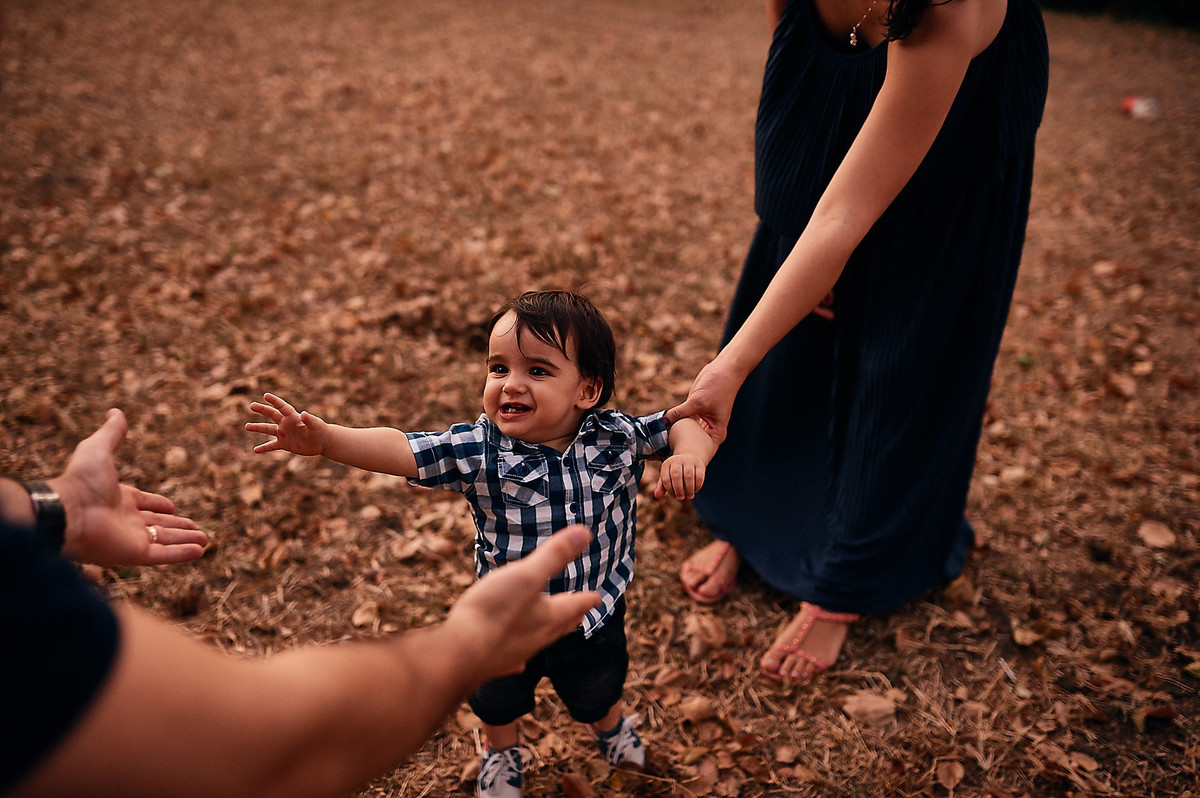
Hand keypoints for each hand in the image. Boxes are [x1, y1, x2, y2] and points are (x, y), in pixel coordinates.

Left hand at [49, 409, 208, 565]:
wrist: (68, 512)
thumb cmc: (80, 481)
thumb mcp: (98, 449)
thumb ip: (111, 434)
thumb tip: (116, 411)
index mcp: (118, 499)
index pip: (143, 504)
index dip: (158, 505)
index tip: (172, 507)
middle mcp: (125, 521)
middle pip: (158, 525)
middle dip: (178, 527)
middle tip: (198, 529)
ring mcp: (131, 539)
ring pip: (165, 541)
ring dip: (185, 540)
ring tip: (206, 541)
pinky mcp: (135, 554)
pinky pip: (163, 556)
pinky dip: (182, 554)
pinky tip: (199, 552)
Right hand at [246, 392, 330, 456]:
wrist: (322, 442)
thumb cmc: (320, 431)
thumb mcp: (316, 425)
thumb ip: (310, 419)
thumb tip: (304, 413)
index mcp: (293, 417)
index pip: (282, 407)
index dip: (275, 401)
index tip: (265, 395)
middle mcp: (286, 424)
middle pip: (272, 415)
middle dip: (262, 409)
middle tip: (251, 405)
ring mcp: (285, 434)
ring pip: (268, 430)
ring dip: (258, 428)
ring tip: (247, 426)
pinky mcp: (285, 444)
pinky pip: (272, 446)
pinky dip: (264, 448)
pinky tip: (255, 450)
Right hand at [443, 525, 600, 679]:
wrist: (460, 654)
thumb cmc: (494, 611)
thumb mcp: (526, 575)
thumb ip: (554, 555)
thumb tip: (585, 532)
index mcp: (550, 616)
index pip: (575, 604)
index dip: (587, 598)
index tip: (598, 596)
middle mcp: (537, 637)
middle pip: (560, 625)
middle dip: (572, 616)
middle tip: (581, 614)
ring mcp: (516, 652)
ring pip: (540, 642)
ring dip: (549, 633)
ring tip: (553, 631)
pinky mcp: (494, 663)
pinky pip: (514, 661)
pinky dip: (520, 658)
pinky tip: (518, 665)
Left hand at [653, 452, 706, 500]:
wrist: (690, 456)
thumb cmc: (676, 471)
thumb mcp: (667, 476)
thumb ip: (661, 486)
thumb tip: (657, 496)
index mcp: (667, 464)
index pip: (665, 478)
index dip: (669, 489)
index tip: (674, 496)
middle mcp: (677, 460)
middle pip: (676, 476)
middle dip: (678, 489)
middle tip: (681, 498)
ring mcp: (689, 461)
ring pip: (689, 476)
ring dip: (689, 489)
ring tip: (689, 497)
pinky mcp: (699, 464)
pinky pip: (699, 476)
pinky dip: (697, 485)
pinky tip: (695, 490)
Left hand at [664, 359, 740, 448]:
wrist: (724, 369)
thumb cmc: (719, 387)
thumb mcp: (698, 402)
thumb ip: (680, 413)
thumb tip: (662, 423)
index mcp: (716, 434)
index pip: (700, 452)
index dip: (686, 456)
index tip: (672, 462)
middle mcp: (708, 430)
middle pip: (691, 443)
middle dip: (677, 446)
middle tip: (659, 455)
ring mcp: (700, 421)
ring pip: (684, 431)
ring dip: (673, 434)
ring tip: (656, 444)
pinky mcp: (693, 411)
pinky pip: (680, 420)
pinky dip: (672, 422)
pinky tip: (660, 427)